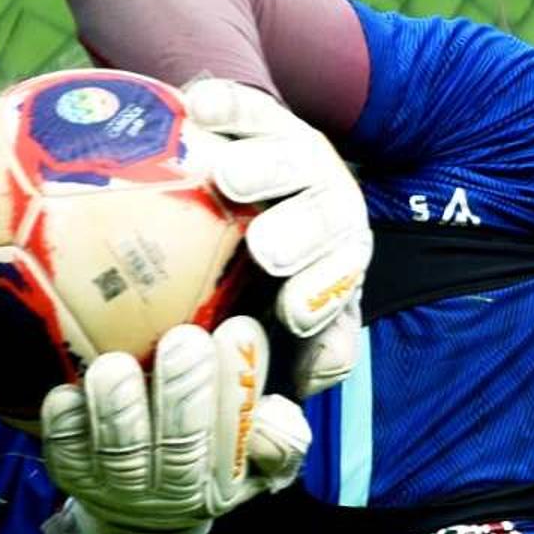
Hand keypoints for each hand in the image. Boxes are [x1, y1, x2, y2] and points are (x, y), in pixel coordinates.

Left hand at [41, 317, 311, 533]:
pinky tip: (70, 389)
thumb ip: (278, 435)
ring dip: (118, 405)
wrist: (140, 516)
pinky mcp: (72, 475)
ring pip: (120, 450)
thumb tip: (271, 413)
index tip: (239, 328)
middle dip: (184, 390)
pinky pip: (65, 448)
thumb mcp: (256, 457)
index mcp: (226, 480)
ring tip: (117, 365)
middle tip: (185, 339)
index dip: (239, 384)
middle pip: (181, 446)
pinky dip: (66, 419)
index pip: (241, 435)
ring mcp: (119, 486)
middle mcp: (174, 490)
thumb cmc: (208, 456)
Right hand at [185, 79, 371, 398]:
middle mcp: (327, 213)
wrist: (241, 196)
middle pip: (329, 216)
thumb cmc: (239, 296)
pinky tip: (194, 107)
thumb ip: (267, 379)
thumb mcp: (262, 342)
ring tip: (224, 174)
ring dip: (266, 166)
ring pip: (296, 157)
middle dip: (305, 234)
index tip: (290, 313)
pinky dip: (227, 104)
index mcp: (334, 271)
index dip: (322, 298)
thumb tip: (263, 429)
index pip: (339, 286)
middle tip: (265, 251)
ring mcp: (300, 160)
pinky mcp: (266, 115)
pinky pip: (248, 104)